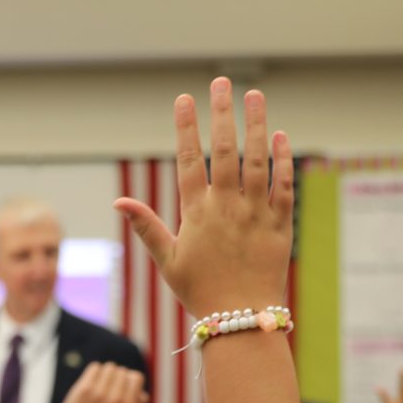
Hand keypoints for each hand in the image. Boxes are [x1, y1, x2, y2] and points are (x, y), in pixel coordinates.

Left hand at [57, 364, 148, 402]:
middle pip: (122, 370)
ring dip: (104, 374)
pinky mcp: (86, 388)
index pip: (136, 377)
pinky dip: (93, 373)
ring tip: (99, 386)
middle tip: (106, 390)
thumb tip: (142, 392)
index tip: (120, 387)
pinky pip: (95, 367)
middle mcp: (117, 400)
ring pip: (109, 367)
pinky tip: (90, 384)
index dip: (129, 379)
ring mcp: (101, 394)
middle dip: (115, 377)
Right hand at [113, 77, 293, 318]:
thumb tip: (118, 203)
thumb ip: (146, 227)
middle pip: (225, 150)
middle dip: (222, 113)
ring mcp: (256, 214)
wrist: (242, 320)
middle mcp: (228, 207)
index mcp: (197, 214)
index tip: (184, 99)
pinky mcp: (281, 225)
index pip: (189, 160)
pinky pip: (284, 186)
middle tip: (222, 81)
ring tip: (255, 95)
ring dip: (256, 125)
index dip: (186, 127)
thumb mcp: (167, 261)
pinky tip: (279, 136)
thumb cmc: (200, 293)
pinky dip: (283, 160)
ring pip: (258, 161)